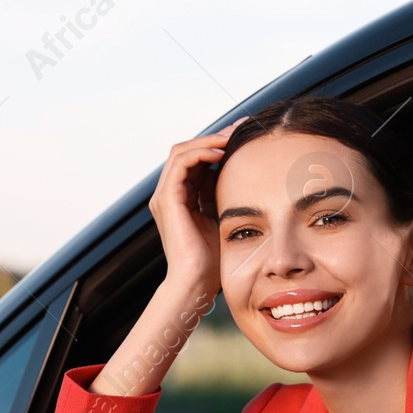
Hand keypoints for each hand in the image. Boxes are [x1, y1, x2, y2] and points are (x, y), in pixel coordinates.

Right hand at [149, 116, 249, 291]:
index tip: (245, 137)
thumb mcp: (223, 219)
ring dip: (209, 140)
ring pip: (182, 151)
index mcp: (182, 198)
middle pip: (188, 150)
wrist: (196, 283)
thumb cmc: (213, 260)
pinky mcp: (167, 200)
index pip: (198, 159)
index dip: (220, 145)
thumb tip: (246, 175)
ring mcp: (165, 196)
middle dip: (215, 137)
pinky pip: (181, 164)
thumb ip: (224, 197)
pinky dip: (201, 153)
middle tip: (242, 128)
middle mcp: (170, 194)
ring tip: (233, 137)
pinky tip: (222, 153)